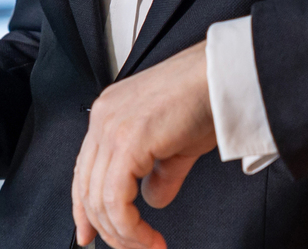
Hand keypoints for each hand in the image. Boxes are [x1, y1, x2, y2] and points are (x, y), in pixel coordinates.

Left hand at [72, 40, 216, 248]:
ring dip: (123, 234)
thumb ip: (160, 173)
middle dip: (108, 230)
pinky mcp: (127, 142)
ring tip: (147, 247)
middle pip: (87, 189)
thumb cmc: (208, 97)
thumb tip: (152, 198)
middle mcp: (103, 119)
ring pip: (99, 200)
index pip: (84, 171)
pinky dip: (131, 228)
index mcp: (109, 114)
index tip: (90, 234)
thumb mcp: (178, 143)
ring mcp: (110, 128)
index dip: (84, 209)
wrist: (223, 76)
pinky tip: (149, 239)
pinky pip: (117, 200)